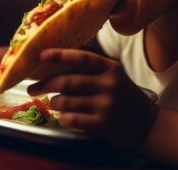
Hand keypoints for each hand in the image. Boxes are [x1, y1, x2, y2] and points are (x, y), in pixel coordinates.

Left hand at [27, 48, 158, 149]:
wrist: (144, 122)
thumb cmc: (122, 94)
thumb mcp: (112, 75)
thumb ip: (89, 69)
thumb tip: (54, 62)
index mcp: (109, 67)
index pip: (81, 58)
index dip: (60, 55)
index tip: (41, 55)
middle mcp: (108, 84)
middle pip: (67, 81)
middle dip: (45, 84)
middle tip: (32, 88)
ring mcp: (105, 105)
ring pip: (65, 101)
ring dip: (54, 103)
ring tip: (55, 103)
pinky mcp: (101, 124)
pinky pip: (71, 119)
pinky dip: (63, 118)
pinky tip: (66, 116)